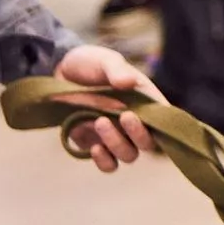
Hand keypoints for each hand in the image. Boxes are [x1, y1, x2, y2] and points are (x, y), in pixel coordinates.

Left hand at [51, 45, 163, 171]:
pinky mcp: (96, 146)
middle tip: (125, 116)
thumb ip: (116, 70)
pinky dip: (104, 161)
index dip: (162, 123)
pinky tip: (94, 148)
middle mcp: (134, 123)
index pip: (163, 118)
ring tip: (99, 121)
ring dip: (117, 143)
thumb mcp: (104, 60)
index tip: (148, 115)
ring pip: (128, 154)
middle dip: (139, 134)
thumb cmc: (89, 64)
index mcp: (145, 100)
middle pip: (149, 142)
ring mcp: (116, 137)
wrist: (60, 74)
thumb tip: (129, 82)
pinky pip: (108, 164)